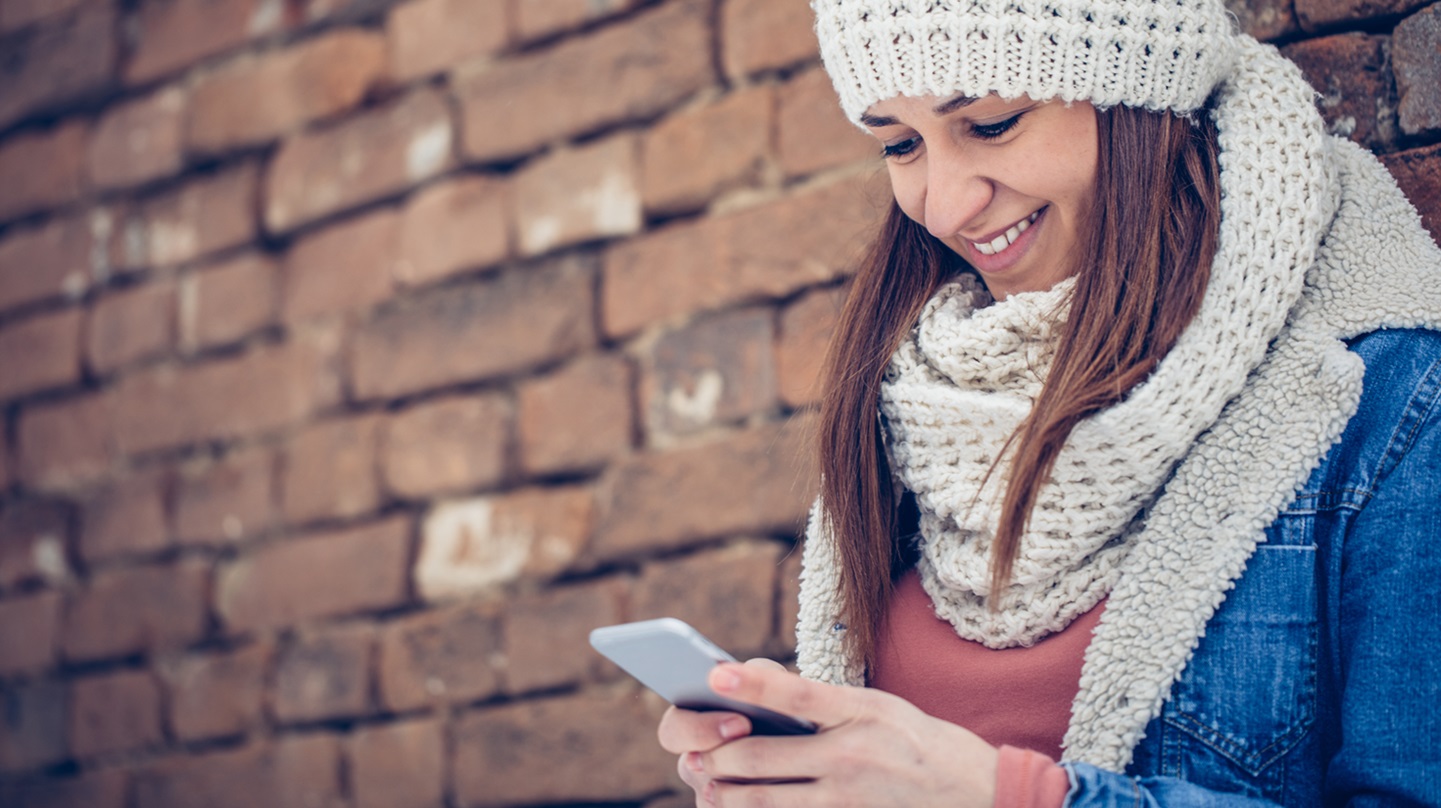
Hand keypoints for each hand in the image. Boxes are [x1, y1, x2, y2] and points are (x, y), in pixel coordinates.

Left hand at [658, 658, 997, 807]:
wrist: (980, 794)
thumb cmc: (920, 742)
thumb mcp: (879, 705)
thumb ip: (821, 699)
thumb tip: (759, 685)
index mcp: (859, 710)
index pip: (794, 693)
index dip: (750, 683)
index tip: (712, 675)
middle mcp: (851, 754)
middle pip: (763, 758)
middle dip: (717, 759)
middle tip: (691, 757)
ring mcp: (849, 798)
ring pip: (767, 800)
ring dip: (727, 796)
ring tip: (707, 789)